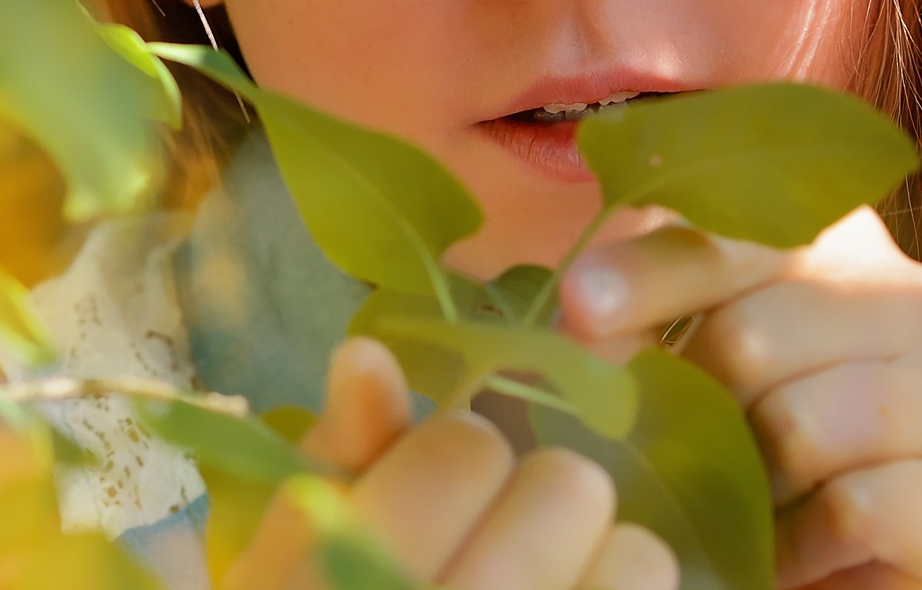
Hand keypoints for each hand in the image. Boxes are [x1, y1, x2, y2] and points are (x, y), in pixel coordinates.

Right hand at [226, 338, 678, 589]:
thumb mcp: (281, 562)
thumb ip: (332, 458)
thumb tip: (370, 353)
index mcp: (350, 569)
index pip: (465, 449)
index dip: (460, 454)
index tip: (445, 484)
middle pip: (568, 486)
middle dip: (540, 498)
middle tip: (507, 536)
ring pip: (640, 557)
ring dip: (603, 562)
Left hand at [559, 208, 921, 589]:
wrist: (848, 557)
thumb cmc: (749, 440)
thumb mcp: (684, 357)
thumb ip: (640, 311)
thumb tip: (581, 300)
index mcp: (844, 242)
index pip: (733, 239)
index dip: (652, 273)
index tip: (579, 302)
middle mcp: (918, 297)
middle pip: (753, 335)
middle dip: (691, 405)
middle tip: (672, 446)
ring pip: (802, 426)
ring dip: (747, 481)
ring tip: (742, 496)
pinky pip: (855, 508)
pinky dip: (799, 542)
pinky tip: (790, 543)